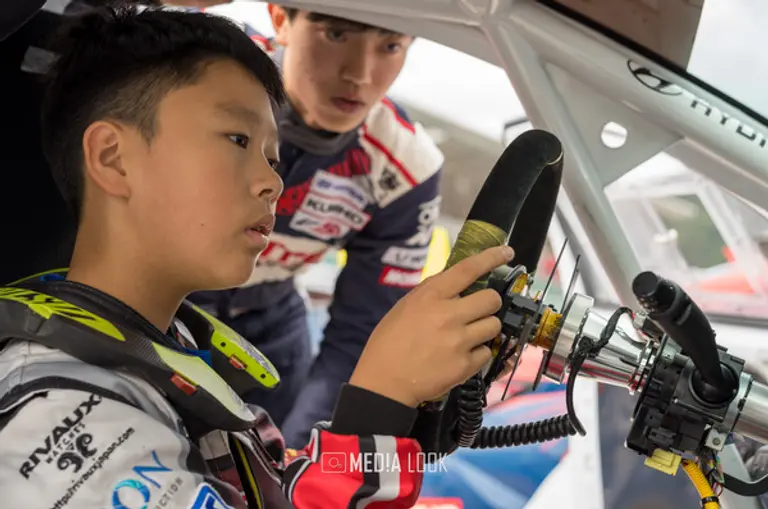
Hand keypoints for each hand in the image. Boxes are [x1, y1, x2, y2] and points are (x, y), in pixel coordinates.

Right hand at [349, 245, 514, 407]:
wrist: (384, 382)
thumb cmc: (388, 343)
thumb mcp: (405, 307)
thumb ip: (432, 293)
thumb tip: (457, 281)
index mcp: (431, 296)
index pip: (468, 269)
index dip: (492, 257)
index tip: (507, 252)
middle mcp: (448, 315)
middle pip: (491, 299)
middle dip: (489, 304)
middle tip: (479, 311)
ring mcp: (459, 341)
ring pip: (494, 325)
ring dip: (485, 329)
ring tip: (469, 336)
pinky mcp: (465, 365)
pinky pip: (487, 352)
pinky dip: (478, 354)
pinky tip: (461, 356)